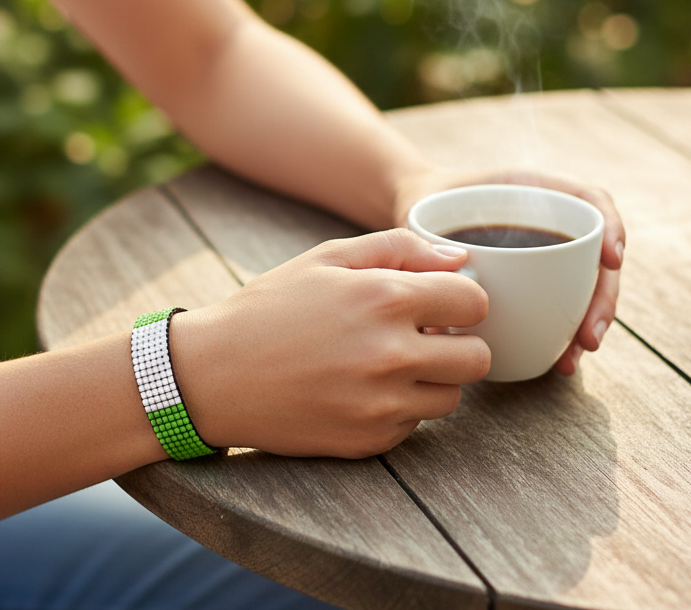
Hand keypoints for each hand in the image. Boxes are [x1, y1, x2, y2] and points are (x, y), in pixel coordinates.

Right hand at [171, 229, 489, 458]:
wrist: (212, 374)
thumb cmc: (268, 307)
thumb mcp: (326, 259)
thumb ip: (398, 248)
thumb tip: (459, 260)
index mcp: (386, 299)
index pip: (474, 303)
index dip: (459, 299)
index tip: (438, 303)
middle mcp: (393, 355)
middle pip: (477, 357)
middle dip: (456, 342)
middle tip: (419, 336)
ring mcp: (382, 406)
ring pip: (452, 397)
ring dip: (431, 379)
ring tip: (385, 363)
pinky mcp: (369, 442)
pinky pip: (414, 425)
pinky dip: (398, 408)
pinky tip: (358, 389)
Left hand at [393, 167, 624, 376]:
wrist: (415, 210)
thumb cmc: (423, 206)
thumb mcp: (420, 211)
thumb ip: (427, 240)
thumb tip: (443, 290)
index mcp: (530, 189)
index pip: (588, 199)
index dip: (609, 226)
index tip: (610, 261)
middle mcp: (546, 219)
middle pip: (592, 255)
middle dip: (601, 298)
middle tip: (588, 337)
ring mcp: (544, 250)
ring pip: (583, 285)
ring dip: (585, 323)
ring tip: (570, 359)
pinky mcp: (534, 280)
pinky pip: (558, 305)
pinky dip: (561, 332)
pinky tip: (555, 359)